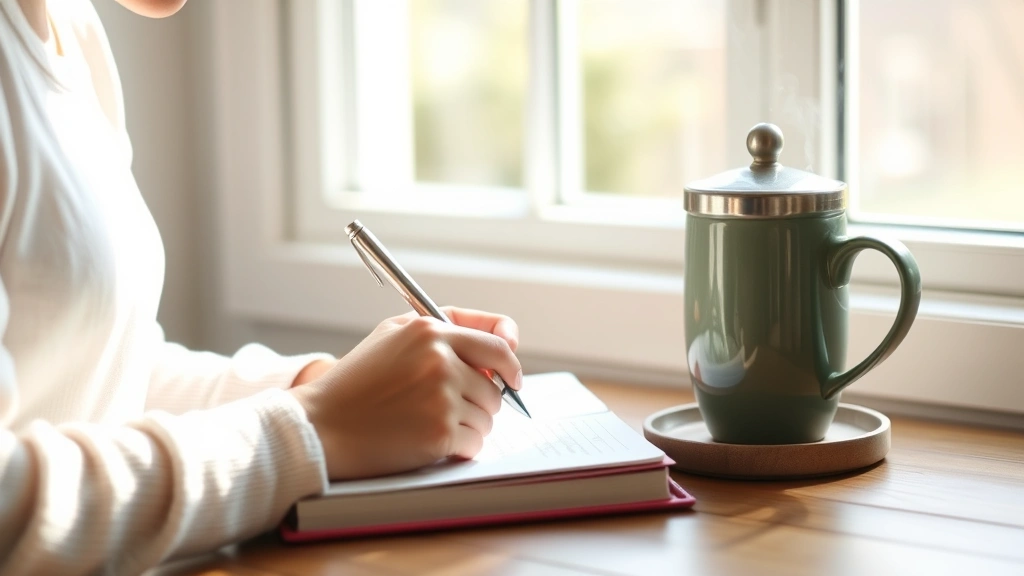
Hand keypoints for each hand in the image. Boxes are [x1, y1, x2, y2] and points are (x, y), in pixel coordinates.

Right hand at [290, 308, 521, 479]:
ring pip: (487, 417)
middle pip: (494, 387)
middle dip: (482, 400)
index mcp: (430, 331)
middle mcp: (440, 361)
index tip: (512, 378)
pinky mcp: (439, 434)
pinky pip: (475, 443)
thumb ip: (446, 327)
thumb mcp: (393, 334)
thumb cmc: (357, 381)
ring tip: (429, 423)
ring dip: (469, 425)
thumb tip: (506, 341)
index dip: (510, 363)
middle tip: (453, 407)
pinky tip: (430, 441)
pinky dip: (460, 447)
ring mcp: (441, 398)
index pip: (497, 344)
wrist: (321, 425)